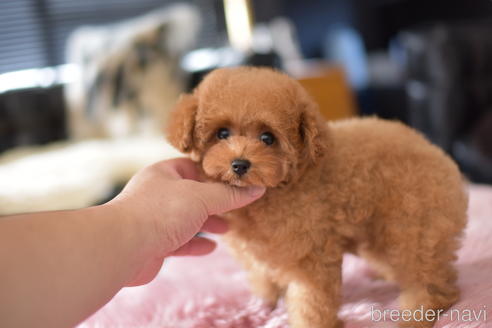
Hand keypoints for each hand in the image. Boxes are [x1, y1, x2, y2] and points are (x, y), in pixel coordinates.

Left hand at [107, 158, 264, 285]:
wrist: (123, 247)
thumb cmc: (160, 212)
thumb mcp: (201, 197)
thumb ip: (229, 195)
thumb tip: (257, 189)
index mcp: (164, 174)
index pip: (192, 167)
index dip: (214, 173)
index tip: (235, 180)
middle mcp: (157, 195)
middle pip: (191, 195)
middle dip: (213, 202)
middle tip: (234, 206)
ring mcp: (155, 220)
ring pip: (186, 220)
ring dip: (206, 224)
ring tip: (227, 228)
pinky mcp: (154, 244)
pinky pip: (180, 242)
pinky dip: (196, 244)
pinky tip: (211, 248)